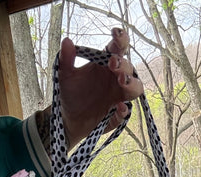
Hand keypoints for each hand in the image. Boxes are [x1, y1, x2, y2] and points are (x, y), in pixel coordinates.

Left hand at [59, 29, 143, 148]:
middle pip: (128, 68)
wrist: (68, 119)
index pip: (118, 48)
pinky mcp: (117, 115)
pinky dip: (124, 111)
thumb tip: (66, 41)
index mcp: (106, 64)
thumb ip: (66, 59)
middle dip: (123, 64)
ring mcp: (118, 96)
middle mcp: (116, 78)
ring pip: (135, 88)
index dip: (121, 39)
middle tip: (113, 63)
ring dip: (132, 83)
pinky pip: (125, 113)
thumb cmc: (70, 94)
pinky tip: (119, 107)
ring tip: (121, 81)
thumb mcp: (65, 76)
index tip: (115, 33)